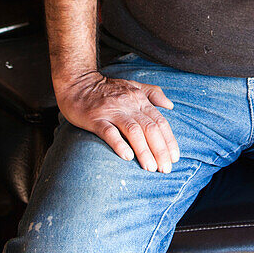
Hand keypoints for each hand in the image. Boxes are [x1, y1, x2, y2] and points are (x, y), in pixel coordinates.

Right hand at [56, 71, 179, 172]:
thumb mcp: (133, 86)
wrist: (78, 83)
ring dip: (144, 151)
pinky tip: (127, 157)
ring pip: (133, 132)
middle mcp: (129, 105)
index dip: (169, 140)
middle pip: (150, 128)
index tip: (175, 158)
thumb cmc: (107, 88)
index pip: (160, 121)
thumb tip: (170, 106)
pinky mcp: (95, 118)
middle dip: (160, 150)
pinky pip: (109, 132)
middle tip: (166, 169)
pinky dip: (119, 144)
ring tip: (150, 168)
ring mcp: (112, 111)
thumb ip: (153, 94)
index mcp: (139, 99)